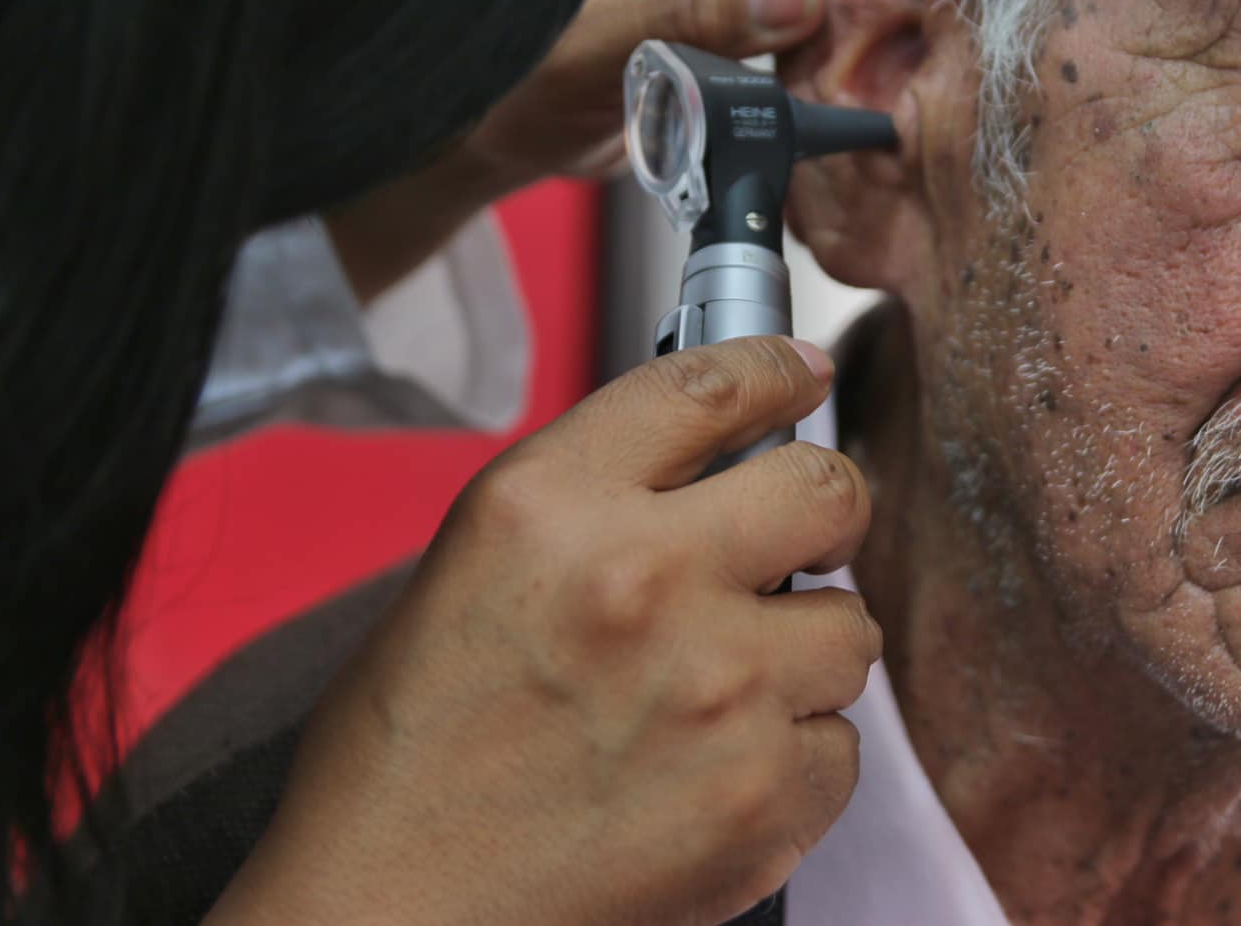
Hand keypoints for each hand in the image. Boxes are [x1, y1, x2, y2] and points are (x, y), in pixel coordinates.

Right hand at [208, 337, 879, 925]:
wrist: (388, 917)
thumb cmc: (407, 757)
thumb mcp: (472, 569)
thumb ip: (595, 501)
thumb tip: (721, 463)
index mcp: (549, 504)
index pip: (710, 383)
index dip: (778, 369)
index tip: (804, 374)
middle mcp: (641, 577)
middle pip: (827, 486)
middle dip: (826, 511)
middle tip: (802, 542)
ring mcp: (715, 689)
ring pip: (852, 627)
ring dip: (805, 654)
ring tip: (728, 693)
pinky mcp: (760, 796)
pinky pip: (842, 747)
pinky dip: (797, 760)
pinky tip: (721, 774)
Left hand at [326, 0, 827, 300]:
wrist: (465, 103)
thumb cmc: (503, 84)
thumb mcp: (588, 58)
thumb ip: (692, 14)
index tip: (846, 67)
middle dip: (816, 9)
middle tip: (798, 91)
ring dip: (800, 16)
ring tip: (755, 77)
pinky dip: (779, 12)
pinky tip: (750, 56)